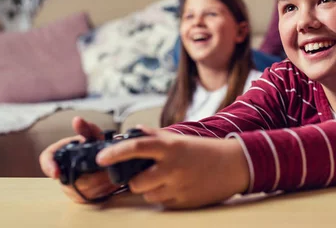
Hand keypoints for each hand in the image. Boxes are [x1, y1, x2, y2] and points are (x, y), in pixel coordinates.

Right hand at [38, 117, 118, 202]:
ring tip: (111, 174)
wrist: (106, 159)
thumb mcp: (93, 137)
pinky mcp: (81, 197)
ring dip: (99, 183)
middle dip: (91, 176)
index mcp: (60, 154)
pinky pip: (90, 197)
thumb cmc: (95, 145)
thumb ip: (87, 129)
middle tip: (106, 170)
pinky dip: (104, 189)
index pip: (47, 159)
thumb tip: (77, 120)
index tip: (56, 174)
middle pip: (70, 179)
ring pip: (82, 190)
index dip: (48, 166)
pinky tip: (112, 182)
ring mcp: (70, 187)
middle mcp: (62, 173)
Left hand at [96, 126, 249, 208]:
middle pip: (137, 182)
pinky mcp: (184, 202)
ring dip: (151, 189)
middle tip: (147, 173)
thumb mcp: (180, 139)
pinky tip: (178, 187)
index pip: (136, 147)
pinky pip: (162, 203)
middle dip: (136, 180)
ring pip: (148, 195)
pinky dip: (165, 196)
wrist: (234, 165)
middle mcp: (173, 167)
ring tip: (168, 179)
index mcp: (171, 147)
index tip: (101, 158)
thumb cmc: (205, 150)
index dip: (115, 153)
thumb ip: (155, 137)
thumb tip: (132, 132)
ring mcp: (179, 187)